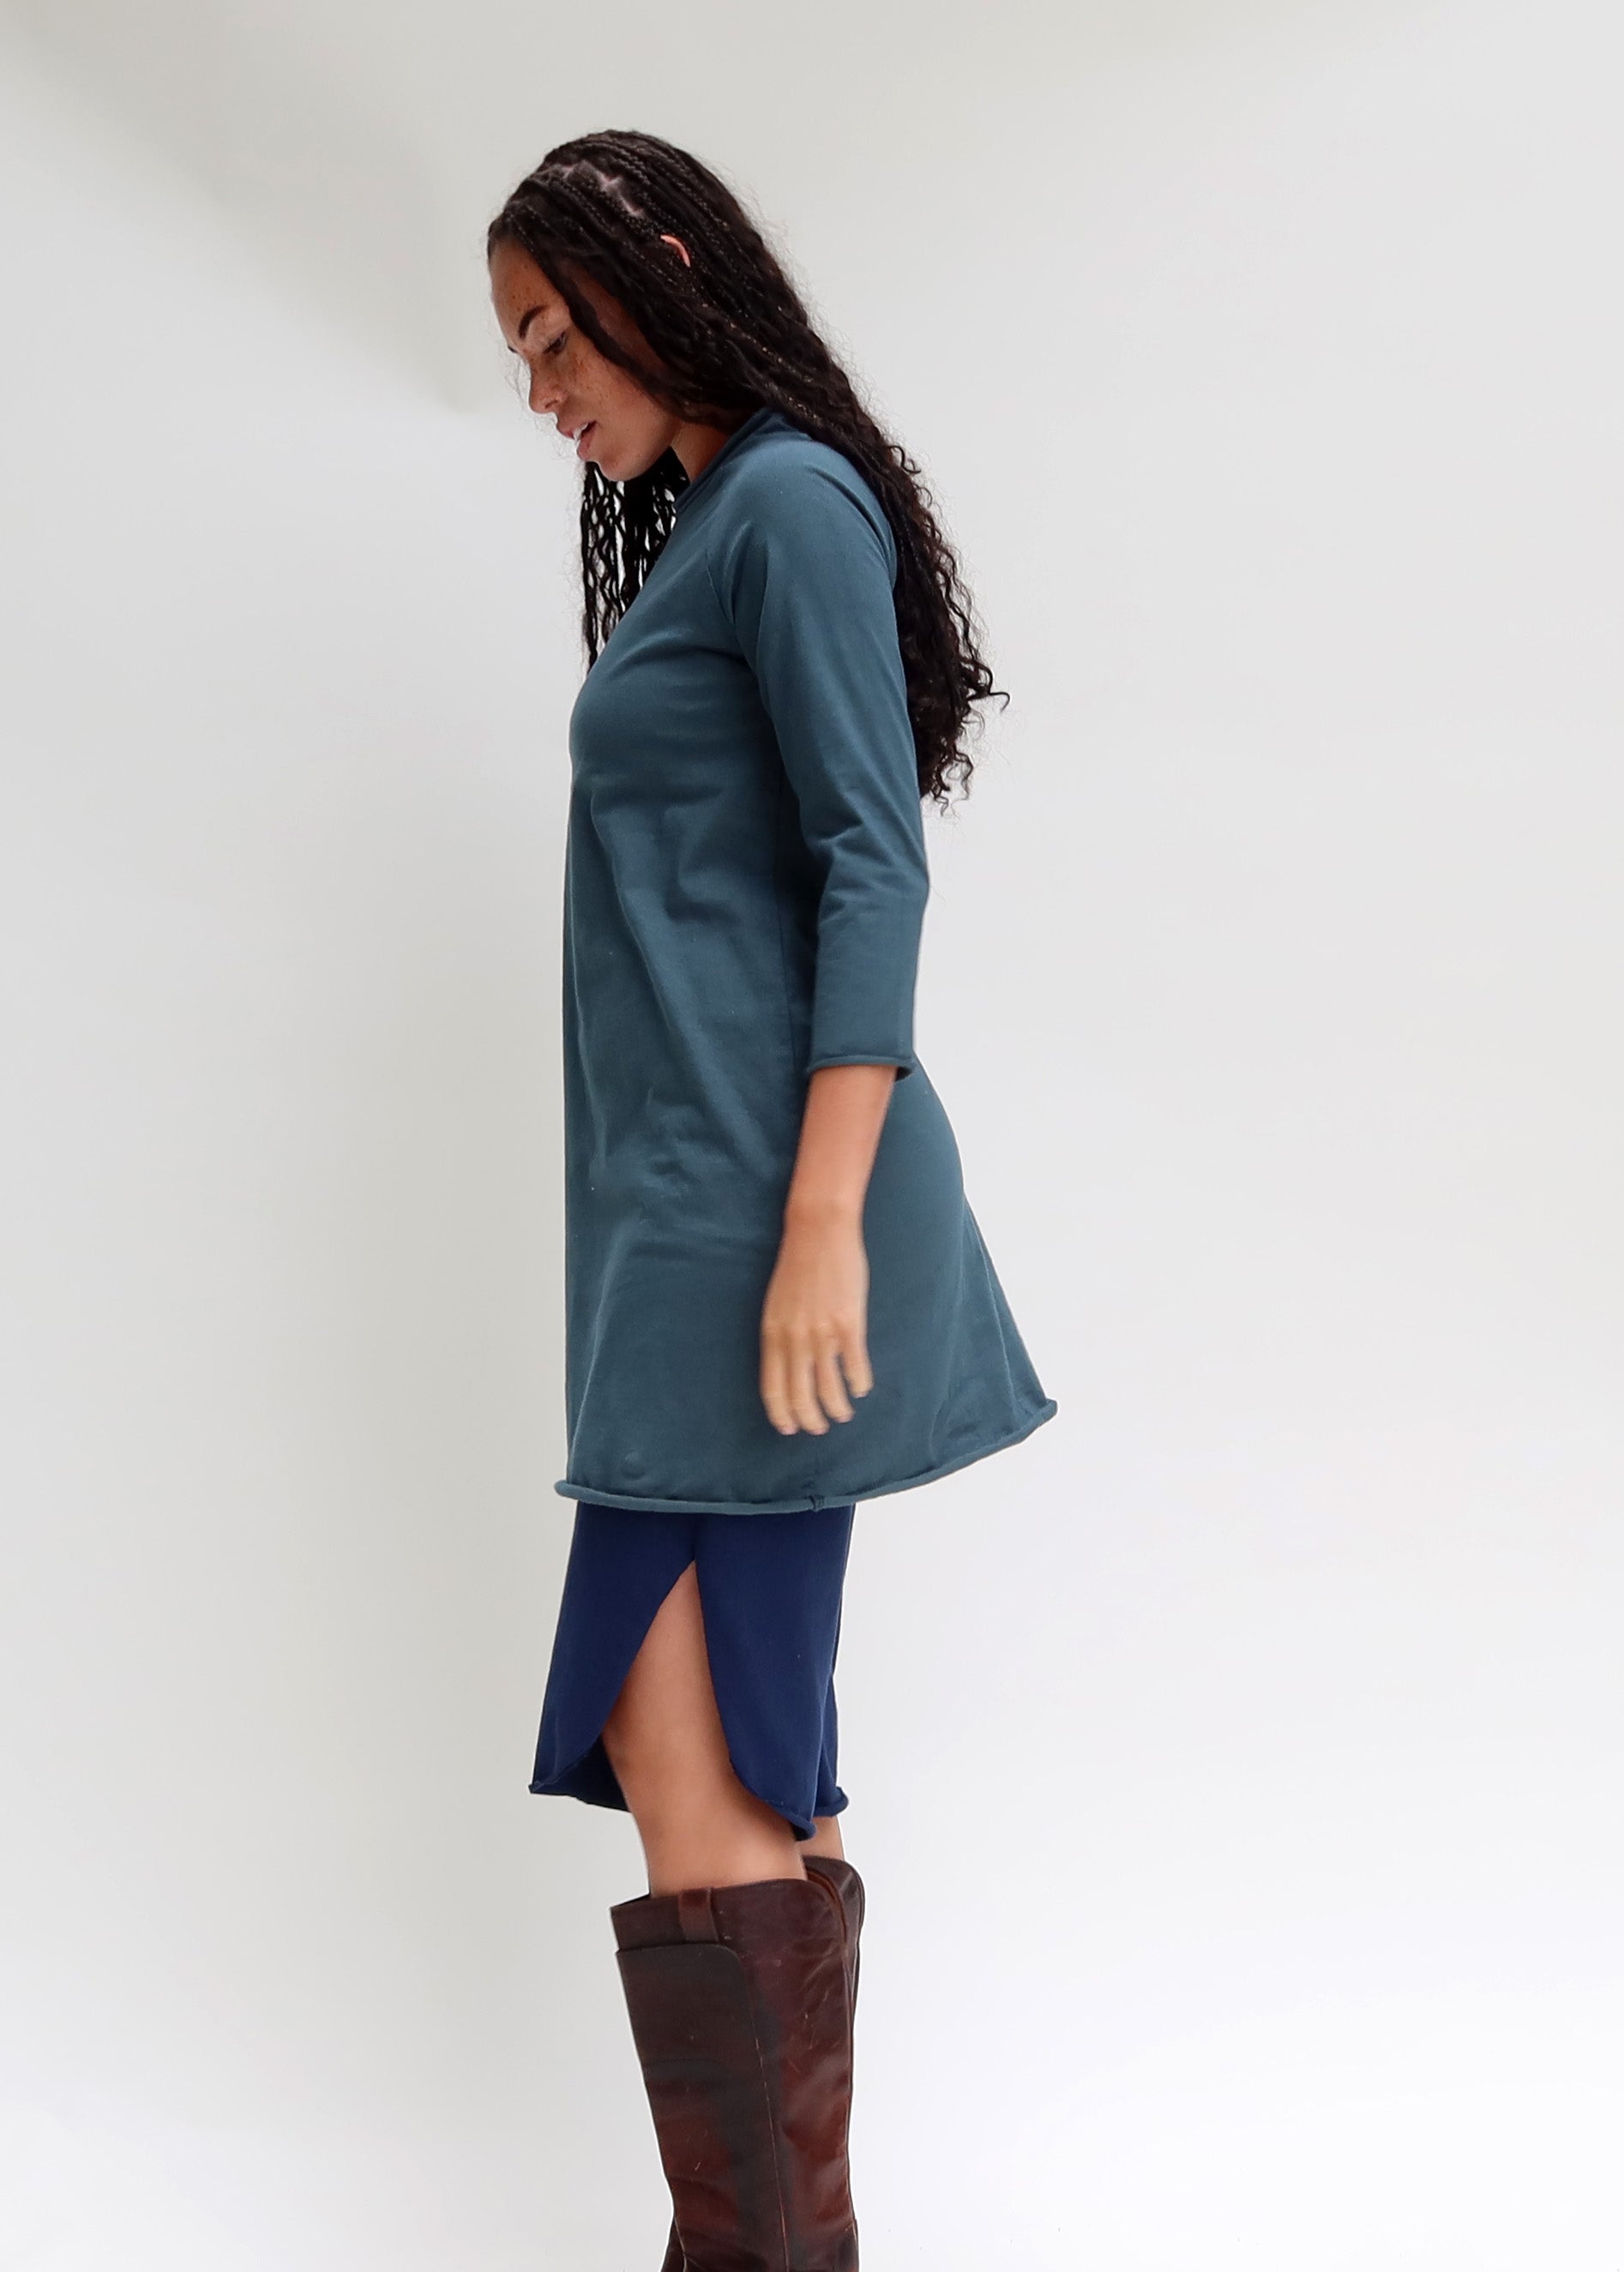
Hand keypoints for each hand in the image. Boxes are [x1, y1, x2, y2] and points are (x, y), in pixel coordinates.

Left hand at [759, 1206, 873, 1435]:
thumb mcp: (776, 1304)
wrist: (818, 1231)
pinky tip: (861, 1388)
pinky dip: (859, 1384)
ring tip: (844, 1413)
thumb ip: (780, 1335)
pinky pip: (855, 1367)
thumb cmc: (797, 1266)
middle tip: (820, 1427)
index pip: (772, 1388)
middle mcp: (794, 1339)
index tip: (789, 1429)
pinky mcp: (849, 1324)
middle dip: (810, 1419)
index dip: (781, 1413)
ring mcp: (822, 1333)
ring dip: (838, 1409)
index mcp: (772, 1334)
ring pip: (829, 1390)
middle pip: (799, 1396)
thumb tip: (786, 1366)